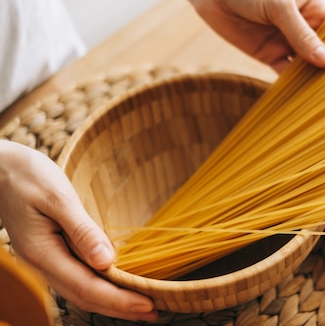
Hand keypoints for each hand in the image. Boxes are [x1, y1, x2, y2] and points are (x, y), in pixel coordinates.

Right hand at [0, 140, 157, 320]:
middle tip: (154, 313)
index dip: (118, 299)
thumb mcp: (58, 197)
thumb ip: (81, 230)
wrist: (0, 169)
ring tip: (140, 306)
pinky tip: (115, 286)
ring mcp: (45, 259)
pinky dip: (98, 287)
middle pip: (84, 295)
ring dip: (110, 302)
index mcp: (43, 252)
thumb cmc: (28, 176)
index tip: (147, 304)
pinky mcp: (50, 252)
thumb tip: (105, 260)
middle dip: (119, 307)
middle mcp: (42, 263)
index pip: (86, 286)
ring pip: (80, 290)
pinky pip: (76, 277)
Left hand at [186, 0, 324, 72]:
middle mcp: (304, 27)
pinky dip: (291, 85)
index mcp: (314, 8)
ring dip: (313, 79)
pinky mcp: (269, 54)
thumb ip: (301, 35)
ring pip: (306, 66)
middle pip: (323, 53)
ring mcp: (287, 42)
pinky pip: (284, 73)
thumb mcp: (279, 6)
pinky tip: (301, 97)